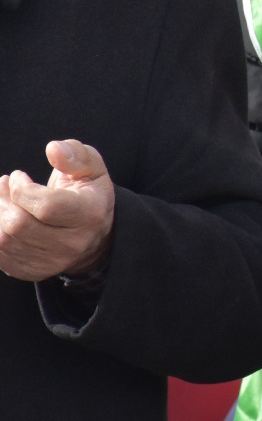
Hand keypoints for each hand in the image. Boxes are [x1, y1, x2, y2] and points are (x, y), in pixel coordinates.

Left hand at [0, 140, 115, 281]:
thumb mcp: (91, 167)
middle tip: (3, 184)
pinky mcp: (33, 271)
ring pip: (4, 239)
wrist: (93, 234)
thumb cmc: (86, 193)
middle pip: (19, 224)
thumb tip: (53, 149)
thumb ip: (74, 154)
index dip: (21, 189)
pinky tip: (1, 216)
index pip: (45, 206)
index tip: (18, 176)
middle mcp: (73, 243)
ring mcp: (52, 261)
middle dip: (2, 200)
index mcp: (89, 213)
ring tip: (1, 197)